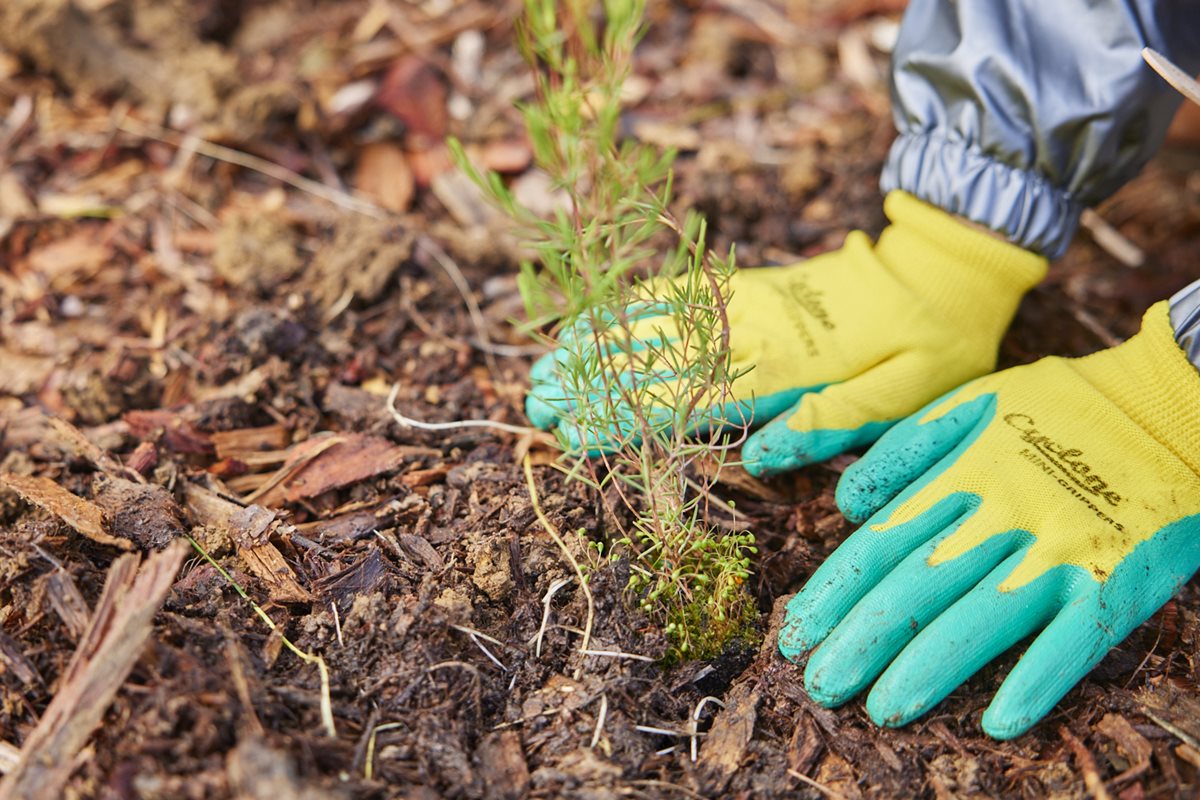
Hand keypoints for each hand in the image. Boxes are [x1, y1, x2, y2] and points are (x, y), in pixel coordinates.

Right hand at [525, 191, 1045, 474]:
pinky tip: (598, 318)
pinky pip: (682, 291)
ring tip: (546, 363)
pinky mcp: (747, 286)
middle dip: (593, 384)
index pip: (689, 399)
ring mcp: (745, 303)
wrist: (940, 270)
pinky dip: (635, 304)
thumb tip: (757, 460)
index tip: (577, 436)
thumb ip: (830, 424)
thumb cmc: (928, 347)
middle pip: (658, 360)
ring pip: (658, 323)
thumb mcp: (902, 397)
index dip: (628, 420)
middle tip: (537, 404)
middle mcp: (752, 331)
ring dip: (598, 344)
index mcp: (786, 368)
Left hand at [779, 302, 1199, 738]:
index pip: (882, 543)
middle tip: (820, 687)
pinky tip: (998, 721)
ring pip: (982, 616)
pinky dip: (1037, 680)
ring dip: (930, 668)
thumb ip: (904, 450)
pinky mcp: (1117, 577)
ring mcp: (1061, 548)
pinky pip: (1074, 637)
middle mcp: (1002, 514)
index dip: (836, 592)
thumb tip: (845, 504)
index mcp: (961, 474)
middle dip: (862, 640)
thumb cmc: (1061, 408)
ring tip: (882, 709)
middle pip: (918, 585)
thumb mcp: (971, 403)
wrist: (1168, 401)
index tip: (796, 634)